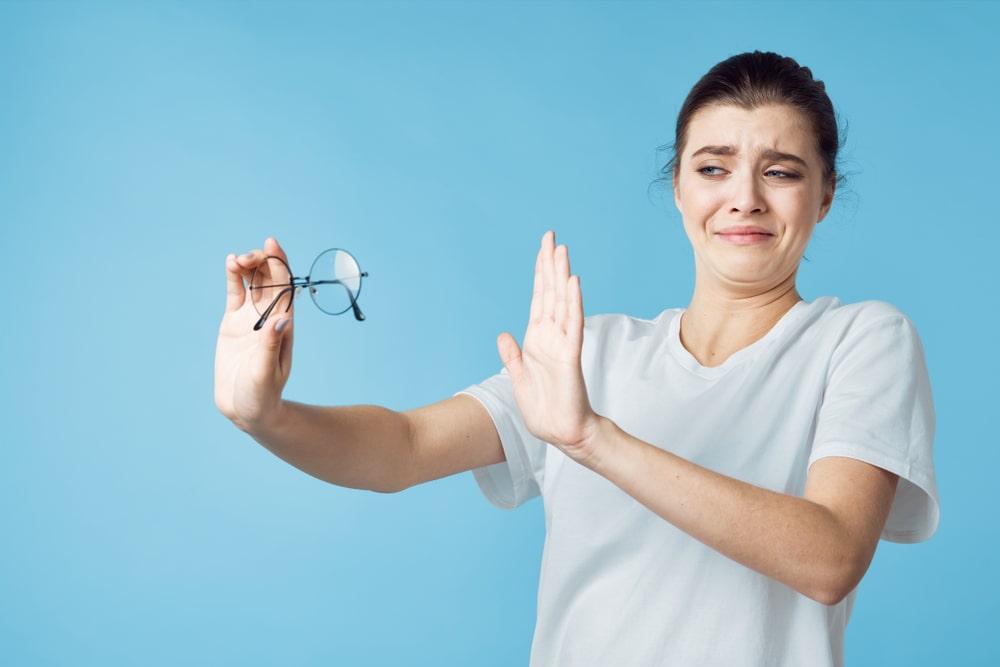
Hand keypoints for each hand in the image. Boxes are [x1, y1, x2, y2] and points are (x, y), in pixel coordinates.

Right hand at [214, 237, 294, 431]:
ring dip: (247, 266)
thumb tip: (284, 318)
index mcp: (284, 325)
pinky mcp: (233, 323)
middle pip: (269, 279)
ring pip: (253, 282)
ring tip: (235, 261)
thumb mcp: (266, 372)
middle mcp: (270, 317)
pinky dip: (234, 277)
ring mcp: (251, 319)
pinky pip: (236, 294)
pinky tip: (230, 262)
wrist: (247, 409)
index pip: (285, 287)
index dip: (280, 264)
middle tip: (247, 258)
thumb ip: (271, 346)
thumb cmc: (262, 395)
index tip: (271, 244)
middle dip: (261, 262)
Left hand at [496, 230, 601, 463]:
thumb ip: (512, 355)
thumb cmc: (544, 408)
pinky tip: (573, 283)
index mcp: (536, 339)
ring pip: (563, 302)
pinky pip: (572, 324)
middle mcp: (551, 336)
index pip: (539, 299)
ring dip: (562, 276)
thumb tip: (503, 334)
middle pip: (550, 292)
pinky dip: (573, 303)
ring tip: (562, 251)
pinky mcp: (570, 355)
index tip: (543, 249)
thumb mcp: (518, 378)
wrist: (561, 432)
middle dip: (550, 264)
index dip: (540, 273)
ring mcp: (562, 343)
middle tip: (551, 236)